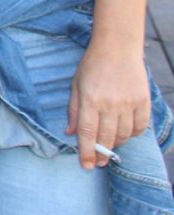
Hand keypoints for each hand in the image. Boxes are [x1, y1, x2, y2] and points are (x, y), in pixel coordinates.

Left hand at [69, 42, 151, 169]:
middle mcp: (110, 104)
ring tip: (111, 147)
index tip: (86, 166)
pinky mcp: (143, 101)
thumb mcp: (76, 86)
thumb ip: (74, 111)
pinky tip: (126, 134)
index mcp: (90, 100)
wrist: (118, 48)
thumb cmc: (92, 66)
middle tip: (100, 162)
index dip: (87, 152)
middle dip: (102, 154)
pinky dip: (133, 134)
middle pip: (107, 138)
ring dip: (117, 145)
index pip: (88, 133)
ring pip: (124, 135)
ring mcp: (128, 103)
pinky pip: (140, 127)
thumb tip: (71, 134)